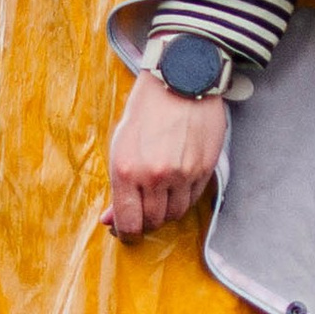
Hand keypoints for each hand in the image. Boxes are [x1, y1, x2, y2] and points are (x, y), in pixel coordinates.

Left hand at [106, 67, 227, 242]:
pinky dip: (184, 198)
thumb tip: (110, 220)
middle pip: (153, 221)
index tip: (126, 232)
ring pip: (176, 214)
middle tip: (142, 213)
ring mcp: (182, 174)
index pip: (128, 222)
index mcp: (126, 169)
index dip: (127, 233)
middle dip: (146, 222)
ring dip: (166, 212)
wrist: (180, 80)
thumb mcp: (120, 145)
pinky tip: (177, 186)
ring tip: (160, 198)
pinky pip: (193, 198)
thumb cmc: (145, 110)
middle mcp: (154, 176)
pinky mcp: (204, 168)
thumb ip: (117, 186)